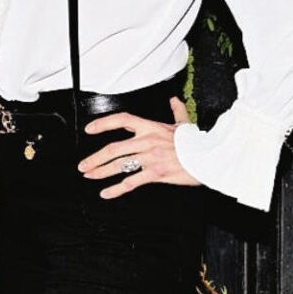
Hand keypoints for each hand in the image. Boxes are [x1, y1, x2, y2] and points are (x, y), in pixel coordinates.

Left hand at [78, 97, 200, 197]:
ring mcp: (150, 157)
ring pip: (119, 165)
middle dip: (95, 157)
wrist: (209, 157)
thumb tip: (174, 100)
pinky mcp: (156, 172)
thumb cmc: (197, 142)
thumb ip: (176, 111)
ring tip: (89, 175)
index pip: (123, 120)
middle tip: (83, 165)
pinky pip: (131, 182)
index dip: (104, 123)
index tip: (89, 129)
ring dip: (100, 172)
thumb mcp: (184, 124)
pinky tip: (106, 193)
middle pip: (114, 148)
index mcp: (151, 127)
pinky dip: (116, 189)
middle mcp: (147, 141)